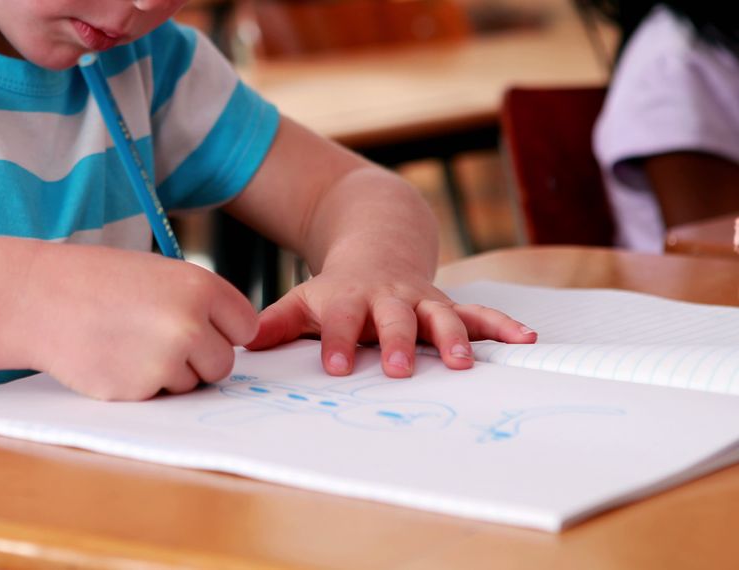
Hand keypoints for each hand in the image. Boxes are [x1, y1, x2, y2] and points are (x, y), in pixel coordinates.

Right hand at [23, 244, 257, 400]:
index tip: (203, 327)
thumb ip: (198, 304)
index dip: (224, 330)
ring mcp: (165, 360)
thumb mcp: (159, 275)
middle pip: (223, 363)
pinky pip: (158, 397)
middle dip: (199, 359)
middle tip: (160, 340)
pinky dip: (140, 384)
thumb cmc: (99, 283)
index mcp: (200, 287)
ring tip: (129, 344)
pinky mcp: (139, 390)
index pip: (245, 326)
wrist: (39, 298)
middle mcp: (190, 324)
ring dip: (169, 374)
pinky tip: (113, 358)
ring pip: (191, 384)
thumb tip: (231, 341)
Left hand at [244, 260, 535, 377]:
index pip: (341, 321)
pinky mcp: (449, 304)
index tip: (337, 367)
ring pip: (441, 316)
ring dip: (453, 338)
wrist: (378, 242)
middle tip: (398, 368)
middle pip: (394, 318)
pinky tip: (526, 340)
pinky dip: (503, 325)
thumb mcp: (305, 298)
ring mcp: (422, 300)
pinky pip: (480, 314)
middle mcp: (389, 298)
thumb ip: (279, 322)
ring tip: (463, 364)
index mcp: (350, 298)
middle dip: (397, 342)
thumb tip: (240, 343)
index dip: (339, 341)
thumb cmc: (338, 288)